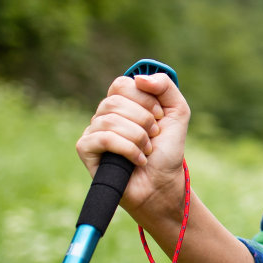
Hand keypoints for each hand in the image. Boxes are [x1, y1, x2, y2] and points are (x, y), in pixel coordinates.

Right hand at [75, 73, 190, 219]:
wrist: (163, 183)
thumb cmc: (167, 150)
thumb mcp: (177, 112)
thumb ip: (165, 86)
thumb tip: (139, 78)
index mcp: (123, 103)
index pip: (122, 84)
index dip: (144, 98)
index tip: (160, 115)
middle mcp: (104, 114)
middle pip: (115, 101)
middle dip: (144, 119)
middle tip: (155, 135)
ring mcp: (93, 131)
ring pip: (110, 120)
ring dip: (138, 137)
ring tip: (147, 150)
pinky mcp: (85, 149)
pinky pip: (103, 138)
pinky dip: (128, 149)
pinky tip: (138, 160)